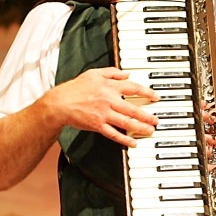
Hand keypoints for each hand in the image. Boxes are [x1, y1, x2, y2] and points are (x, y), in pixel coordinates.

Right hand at [44, 67, 158, 146]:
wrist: (59, 103)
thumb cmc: (75, 88)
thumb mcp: (93, 73)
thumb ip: (112, 72)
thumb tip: (127, 74)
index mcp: (109, 87)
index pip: (133, 88)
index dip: (146, 93)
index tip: (155, 97)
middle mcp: (108, 101)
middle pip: (133, 109)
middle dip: (147, 115)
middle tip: (157, 119)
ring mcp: (103, 114)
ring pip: (126, 122)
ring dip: (141, 127)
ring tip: (150, 130)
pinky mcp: (97, 125)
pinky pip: (114, 134)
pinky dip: (124, 139)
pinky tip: (134, 142)